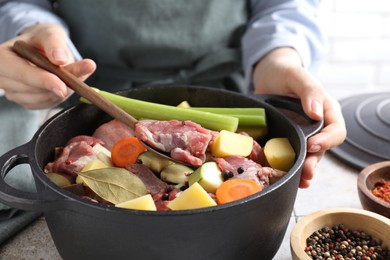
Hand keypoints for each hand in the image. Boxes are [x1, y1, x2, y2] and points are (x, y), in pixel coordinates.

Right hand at [0, 23, 95, 108]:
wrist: (41, 48)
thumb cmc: (42, 39)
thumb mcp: (49, 33)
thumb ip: (54, 44)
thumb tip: (60, 59)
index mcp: (2, 58)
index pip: (21, 74)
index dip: (43, 81)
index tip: (63, 87)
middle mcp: (3, 78)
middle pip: (33, 90)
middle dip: (58, 86)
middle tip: (80, 80)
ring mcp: (13, 93)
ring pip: (42, 99)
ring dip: (61, 91)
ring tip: (73, 76)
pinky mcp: (26, 102)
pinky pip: (46, 104)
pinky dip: (59, 96)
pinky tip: (64, 84)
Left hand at [253, 47, 345, 187]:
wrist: (269, 76)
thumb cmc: (285, 73)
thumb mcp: (297, 76)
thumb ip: (308, 91)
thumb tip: (316, 113)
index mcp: (327, 111)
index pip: (336, 131)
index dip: (326, 141)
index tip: (313, 145)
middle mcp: (317, 126)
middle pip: (322, 150)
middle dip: (314, 162)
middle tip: (306, 173)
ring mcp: (302, 134)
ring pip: (307, 157)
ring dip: (303, 170)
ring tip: (298, 181)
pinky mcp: (287, 139)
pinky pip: (291, 155)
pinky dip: (289, 167)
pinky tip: (286, 177)